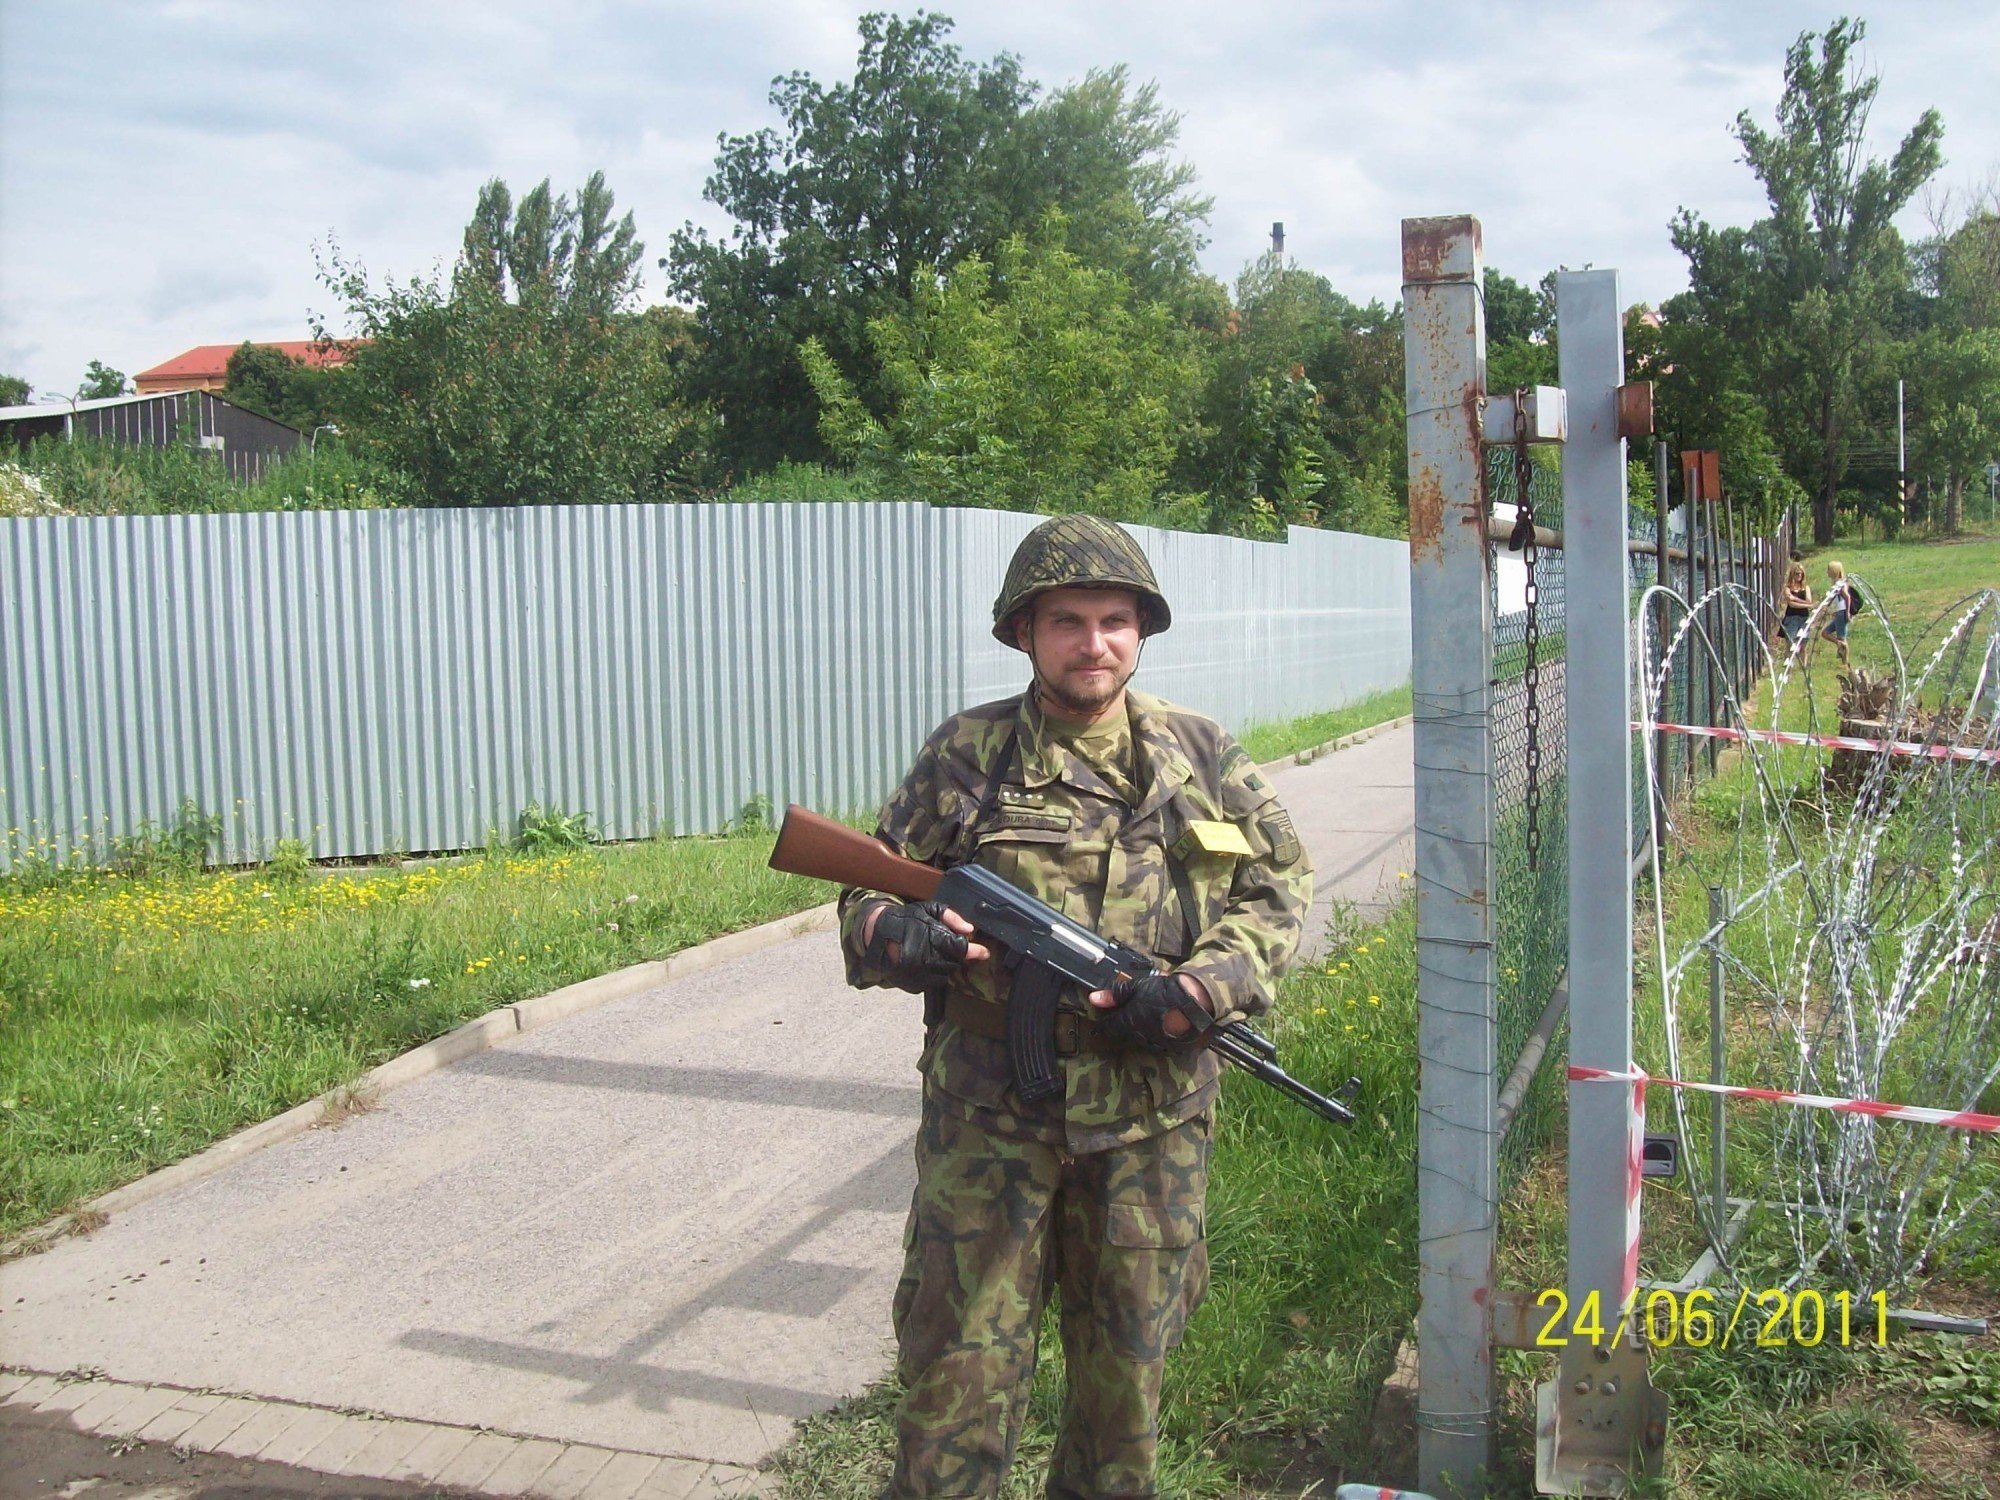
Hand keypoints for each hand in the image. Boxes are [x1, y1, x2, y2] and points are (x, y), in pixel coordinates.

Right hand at [863, 900, 989, 987]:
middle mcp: (925, 958)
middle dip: (955, 955)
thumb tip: (969, 929)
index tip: (984, 952)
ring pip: (945, 975)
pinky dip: (933, 974)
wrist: (875, 935)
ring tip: (934, 953)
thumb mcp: (927, 909)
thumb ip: (950, 917)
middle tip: (949, 947)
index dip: (974, 950)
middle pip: (954, 963)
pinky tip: (926, 963)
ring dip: (945, 965)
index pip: (960, 949)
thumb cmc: (904, 919)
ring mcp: (918, 974)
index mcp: (931, 938)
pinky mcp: (912, 985)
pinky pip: (932, 983)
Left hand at [1089, 971, 1212, 1051]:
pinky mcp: (1171, 1047)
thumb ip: (1115, 995)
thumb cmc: (1164, 991)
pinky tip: (1162, 1025)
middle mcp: (1139, 1036)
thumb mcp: (1137, 987)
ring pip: (1142, 1039)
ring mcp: (1156, 1043)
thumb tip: (1093, 998)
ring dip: (1141, 1031)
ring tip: (1146, 1018)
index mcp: (1128, 1022)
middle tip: (1125, 1018)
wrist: (1194, 1000)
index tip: (1097, 1029)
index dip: (1102, 1027)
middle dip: (1124, 1027)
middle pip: (1125, 1034)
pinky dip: (1157, 1034)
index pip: (1109, 1028)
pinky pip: (1158, 1043)